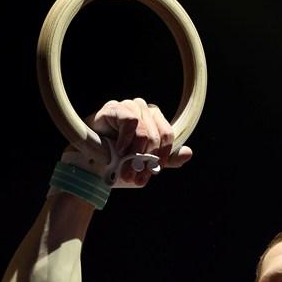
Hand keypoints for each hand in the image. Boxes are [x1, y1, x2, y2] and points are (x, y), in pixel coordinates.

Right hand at [63, 97, 192, 186]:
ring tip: (125, 165)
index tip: (152, 172)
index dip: (162, 156)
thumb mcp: (146, 165)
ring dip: (135, 153)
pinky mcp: (114, 108)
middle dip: (147, 159)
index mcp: (154, 121)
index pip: (168, 136)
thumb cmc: (118, 163)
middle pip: (158, 135)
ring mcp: (129, 106)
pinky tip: (119, 149)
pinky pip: (131, 120)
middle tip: (135, 175)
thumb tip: (189, 153)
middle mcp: (144, 110)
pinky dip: (126, 139)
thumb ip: (166, 160)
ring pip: (145, 130)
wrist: (92, 167)